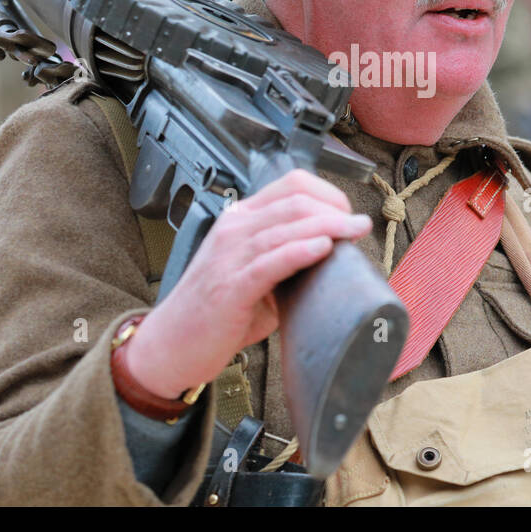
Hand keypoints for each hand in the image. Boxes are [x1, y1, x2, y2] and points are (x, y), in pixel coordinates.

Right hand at [124, 169, 372, 397]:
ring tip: (355, 231)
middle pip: (295, 200)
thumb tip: (334, 264)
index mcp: (240, 220)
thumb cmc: (215, 314)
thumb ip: (287, 264)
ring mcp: (229, 256)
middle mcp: (234, 229)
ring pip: (287, 225)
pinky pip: (270, 260)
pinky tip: (323, 248)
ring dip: (328, 225)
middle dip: (335, 208)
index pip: (291, 185)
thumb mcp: (254, 276)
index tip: (348, 214)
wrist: (170, 346)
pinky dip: (300, 250)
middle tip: (360, 225)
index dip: (327, 194)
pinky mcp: (229, 286)